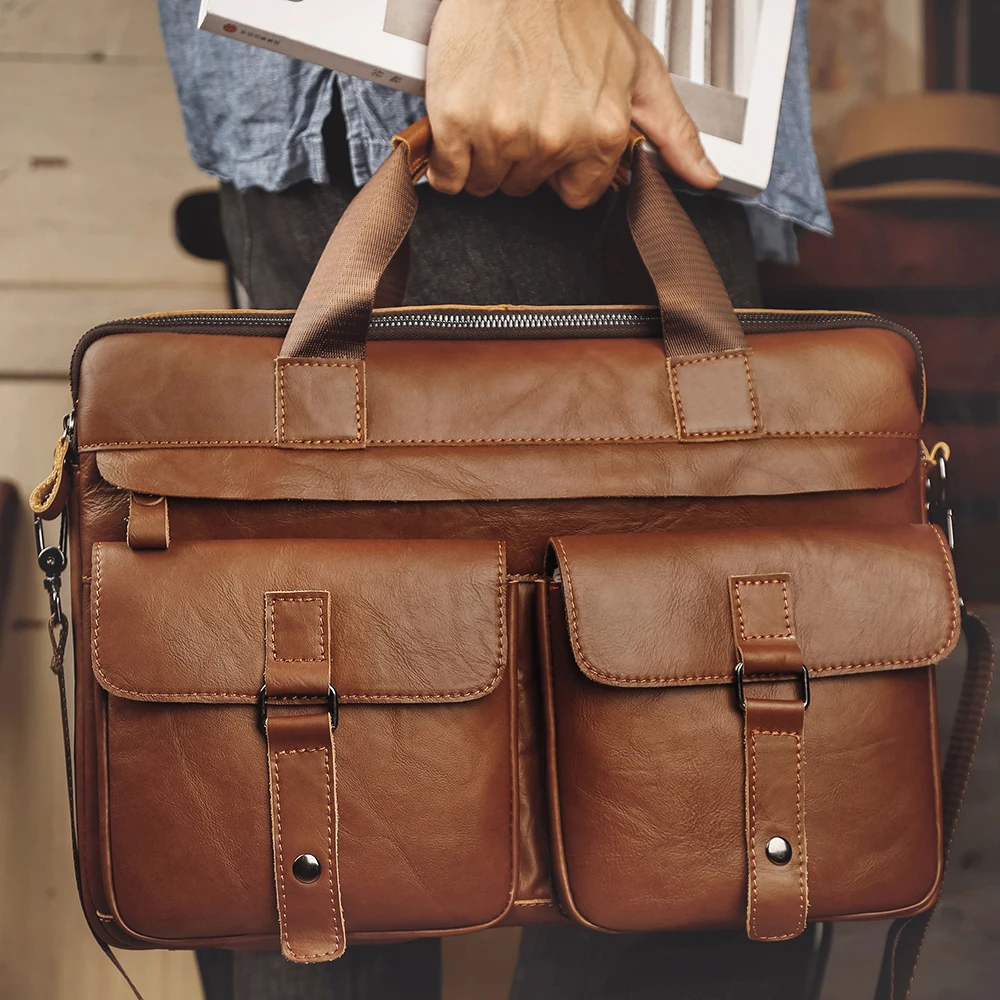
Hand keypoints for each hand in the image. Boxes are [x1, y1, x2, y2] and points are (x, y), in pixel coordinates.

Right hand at [424, 0, 720, 207]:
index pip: (576, 194)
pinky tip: (463, 123)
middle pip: (526, 186)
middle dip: (523, 156)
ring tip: (495, 104)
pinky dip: (448, 160)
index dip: (563, 168)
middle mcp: (552, 139)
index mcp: (600, 133)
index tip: (554, 138)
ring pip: (486, 183)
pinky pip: (448, 176)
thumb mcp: (640, 69)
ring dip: (485, 156)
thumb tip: (704, 177)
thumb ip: (673, 132)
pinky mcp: (457, 121)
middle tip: (522, 105)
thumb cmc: (578, 10)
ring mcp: (502, 132)